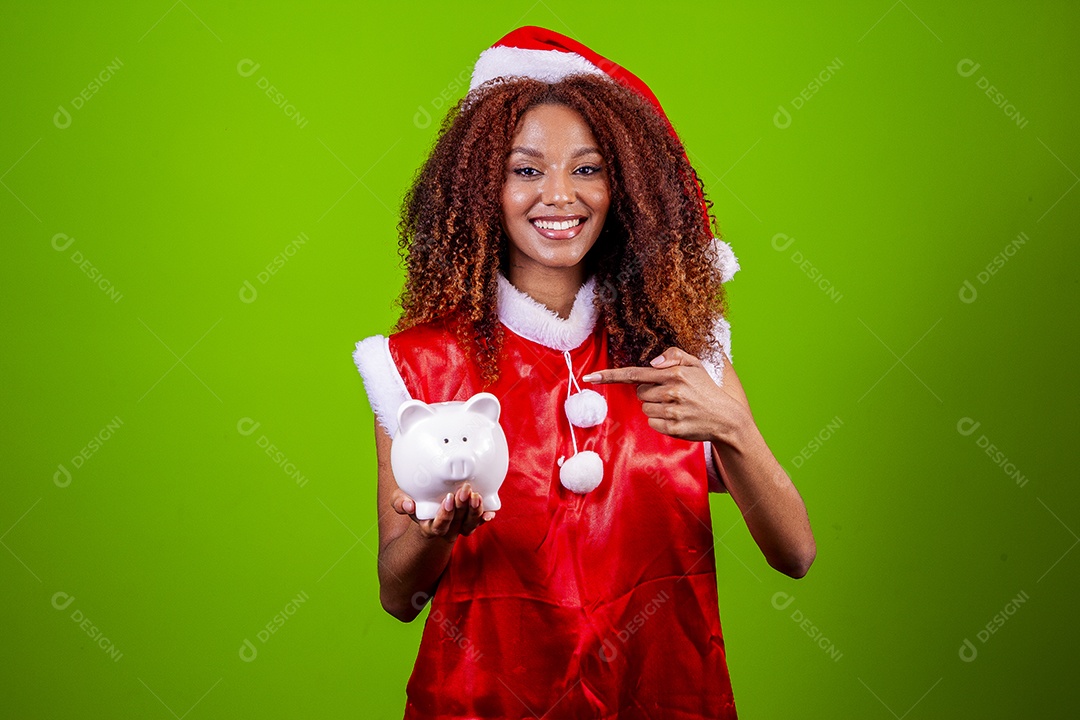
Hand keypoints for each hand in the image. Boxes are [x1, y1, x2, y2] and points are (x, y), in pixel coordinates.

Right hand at [390, 481, 494, 542]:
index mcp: (429, 526)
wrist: (425, 502)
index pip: (439, 525)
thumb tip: (408, 505)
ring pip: (470, 524)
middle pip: (457, 523)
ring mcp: (459, 525)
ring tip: (476, 496)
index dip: (445, 514)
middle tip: (464, 489)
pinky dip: (485, 516)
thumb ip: (399, 502)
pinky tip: (490, 512)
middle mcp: (446, 529)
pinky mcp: (470, 519)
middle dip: (462, 507)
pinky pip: (480, 521)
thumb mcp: (401, 499)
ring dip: (475, 512)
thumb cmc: (414, 499)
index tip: (448, 498)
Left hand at [583, 346, 748, 442]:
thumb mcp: (695, 364)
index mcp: (674, 373)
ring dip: (656, 407)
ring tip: (677, 406)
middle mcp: (672, 391)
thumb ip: (673, 355)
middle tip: (672, 394)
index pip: (634, 373)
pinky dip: (660, 421)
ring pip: (644, 408)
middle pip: (639, 392)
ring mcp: (672, 411)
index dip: (609, 376)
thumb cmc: (706, 389)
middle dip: (650, 392)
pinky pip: (652, 422)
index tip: (590, 377)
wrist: (726, 418)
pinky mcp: (673, 428)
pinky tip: (677, 417)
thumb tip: (652, 364)